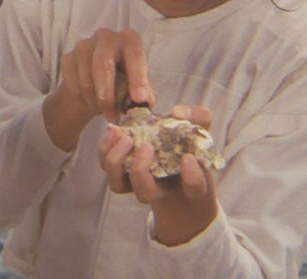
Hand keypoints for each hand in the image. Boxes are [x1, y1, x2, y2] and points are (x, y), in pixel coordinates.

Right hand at [43, 28, 154, 149]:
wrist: (96, 80)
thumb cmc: (123, 80)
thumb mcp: (138, 85)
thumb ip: (144, 92)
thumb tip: (146, 102)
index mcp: (129, 39)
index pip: (134, 55)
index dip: (137, 78)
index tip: (139, 99)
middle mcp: (105, 37)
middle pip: (103, 63)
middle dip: (107, 92)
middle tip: (111, 114)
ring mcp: (84, 45)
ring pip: (85, 75)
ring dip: (94, 99)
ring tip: (104, 112)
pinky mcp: (68, 57)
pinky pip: (72, 80)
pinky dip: (81, 97)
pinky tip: (90, 102)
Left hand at [98, 105, 218, 244]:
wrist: (166, 157)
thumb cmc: (188, 146)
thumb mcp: (199, 131)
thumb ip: (198, 118)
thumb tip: (177, 112)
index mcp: (188, 184)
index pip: (194, 187)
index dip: (193, 177)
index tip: (187, 158)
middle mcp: (160, 190)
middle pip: (144, 193)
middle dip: (140, 170)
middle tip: (146, 146)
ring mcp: (135, 183)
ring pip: (118, 185)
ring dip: (118, 160)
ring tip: (125, 137)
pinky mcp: (119, 171)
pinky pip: (106, 167)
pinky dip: (106, 149)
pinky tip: (115, 130)